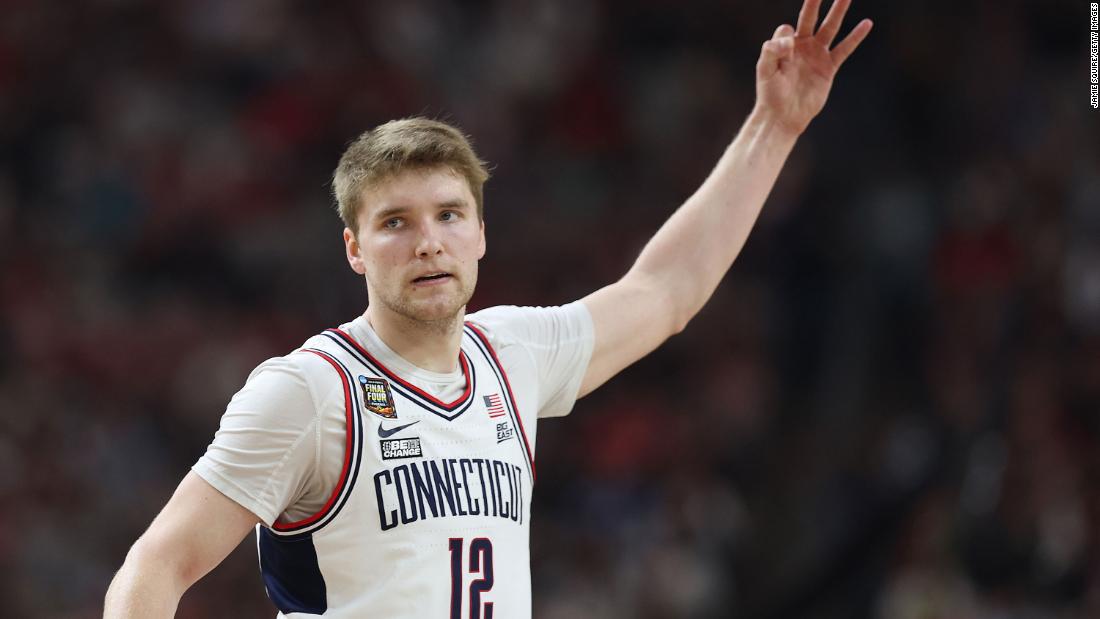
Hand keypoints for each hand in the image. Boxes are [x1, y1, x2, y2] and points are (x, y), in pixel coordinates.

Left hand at [754, 0, 871, 135]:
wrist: (783, 116)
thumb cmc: (770, 93)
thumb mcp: (765, 70)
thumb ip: (772, 51)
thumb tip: (789, 38)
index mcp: (784, 45)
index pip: (787, 29)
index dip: (785, 38)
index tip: (785, 52)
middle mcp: (802, 46)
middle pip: (811, 17)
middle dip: (818, 0)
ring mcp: (816, 55)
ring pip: (830, 28)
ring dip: (838, 11)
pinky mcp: (829, 68)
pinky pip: (844, 49)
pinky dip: (855, 37)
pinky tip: (867, 23)